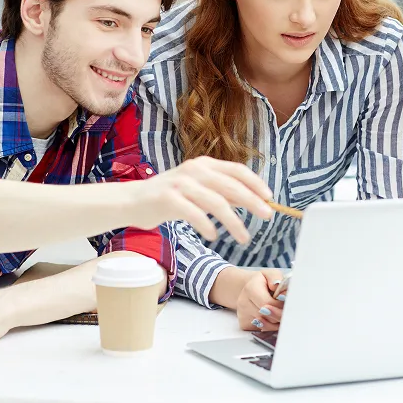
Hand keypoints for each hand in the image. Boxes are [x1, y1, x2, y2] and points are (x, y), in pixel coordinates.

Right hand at [130, 156, 273, 242]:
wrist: (133, 201)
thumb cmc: (170, 197)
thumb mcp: (198, 190)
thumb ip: (221, 193)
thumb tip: (250, 201)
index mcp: (204, 165)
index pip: (237, 170)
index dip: (256, 183)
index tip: (269, 198)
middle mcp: (195, 170)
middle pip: (231, 186)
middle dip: (253, 202)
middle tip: (267, 216)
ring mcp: (181, 183)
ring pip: (217, 202)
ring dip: (234, 222)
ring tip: (244, 237)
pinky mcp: (168, 198)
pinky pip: (195, 214)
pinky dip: (208, 226)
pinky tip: (214, 236)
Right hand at [237, 269, 284, 331]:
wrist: (247, 289)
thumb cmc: (262, 282)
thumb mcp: (270, 274)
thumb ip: (277, 279)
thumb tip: (282, 292)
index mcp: (250, 289)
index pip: (268, 303)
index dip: (280, 304)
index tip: (287, 301)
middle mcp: (243, 303)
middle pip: (268, 316)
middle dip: (280, 313)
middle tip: (286, 308)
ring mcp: (242, 315)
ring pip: (266, 325)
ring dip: (277, 320)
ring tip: (279, 311)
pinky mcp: (244, 325)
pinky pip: (262, 330)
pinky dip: (270, 325)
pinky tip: (271, 317)